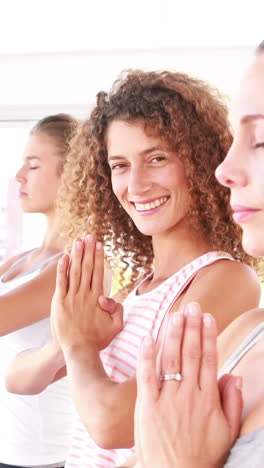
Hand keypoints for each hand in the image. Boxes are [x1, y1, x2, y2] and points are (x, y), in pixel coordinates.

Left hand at [51, 235, 122, 352]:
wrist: (78, 350)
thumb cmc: (98, 340)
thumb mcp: (116, 326)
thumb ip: (118, 310)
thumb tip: (110, 297)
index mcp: (98, 298)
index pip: (99, 273)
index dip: (99, 258)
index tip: (99, 245)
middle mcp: (85, 294)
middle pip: (87, 268)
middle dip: (88, 250)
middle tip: (89, 235)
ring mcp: (72, 297)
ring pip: (75, 271)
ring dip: (77, 255)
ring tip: (78, 241)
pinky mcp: (60, 302)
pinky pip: (61, 282)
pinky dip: (62, 269)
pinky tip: (64, 257)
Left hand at [134, 303, 242, 467]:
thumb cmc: (203, 454)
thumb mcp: (227, 431)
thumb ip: (232, 402)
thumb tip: (234, 375)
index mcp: (208, 398)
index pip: (209, 359)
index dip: (208, 335)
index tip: (207, 317)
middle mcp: (188, 394)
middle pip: (191, 353)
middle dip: (192, 327)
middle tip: (192, 306)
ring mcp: (167, 399)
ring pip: (171, 359)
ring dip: (173, 334)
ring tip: (175, 314)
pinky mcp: (147, 406)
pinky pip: (146, 376)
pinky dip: (147, 356)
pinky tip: (148, 337)